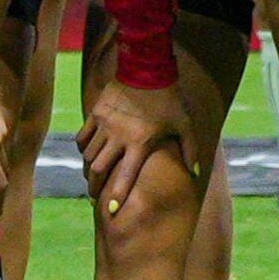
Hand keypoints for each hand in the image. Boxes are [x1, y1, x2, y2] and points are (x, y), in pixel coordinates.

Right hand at [76, 72, 192, 218]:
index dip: (117, 194)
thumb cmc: (169, 100)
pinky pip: (83, 137)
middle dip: (95, 186)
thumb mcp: (184, 125)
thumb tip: (195, 174)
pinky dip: (83, 149)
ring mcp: (104, 124)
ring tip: (91, 179)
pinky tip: (88, 155)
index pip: (125, 175)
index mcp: (140, 142)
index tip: (111, 211)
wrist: (146, 69)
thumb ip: (190, 150)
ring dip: (89, 169)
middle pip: (98, 168)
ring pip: (88, 154)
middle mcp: (118, 136)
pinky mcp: (95, 113)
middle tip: (95, 197)